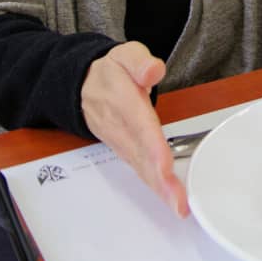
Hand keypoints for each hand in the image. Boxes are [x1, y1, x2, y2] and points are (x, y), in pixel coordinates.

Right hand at [81, 42, 187, 216]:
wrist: (83, 85)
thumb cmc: (111, 71)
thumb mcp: (125, 54)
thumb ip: (140, 61)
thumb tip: (153, 70)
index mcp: (123, 100)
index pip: (139, 125)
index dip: (152, 146)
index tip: (165, 166)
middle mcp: (121, 126)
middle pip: (141, 155)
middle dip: (159, 180)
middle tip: (178, 201)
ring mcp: (121, 141)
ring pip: (140, 167)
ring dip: (158, 189)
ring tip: (178, 205)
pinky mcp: (124, 150)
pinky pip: (139, 169)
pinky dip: (153, 185)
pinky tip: (168, 197)